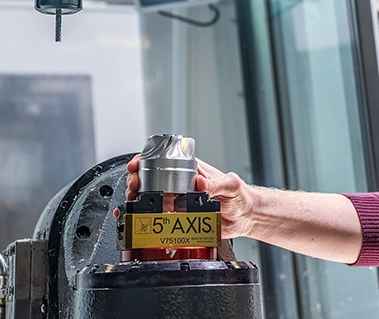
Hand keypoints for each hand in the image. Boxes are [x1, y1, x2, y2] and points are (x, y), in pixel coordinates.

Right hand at [123, 155, 256, 239]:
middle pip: (150, 178)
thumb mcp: (231, 185)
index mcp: (191, 171)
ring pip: (150, 197)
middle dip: (136, 180)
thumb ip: (217, 184)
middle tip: (134, 187)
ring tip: (133, 202)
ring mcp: (178, 202)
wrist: (245, 219)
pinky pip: (159, 218)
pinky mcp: (179, 219)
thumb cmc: (241, 197)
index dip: (146, 159)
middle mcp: (181, 185)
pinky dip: (145, 218)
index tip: (137, 164)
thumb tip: (200, 182)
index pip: (164, 159)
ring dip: (137, 199)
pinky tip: (137, 219)